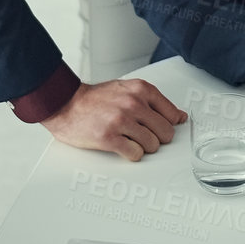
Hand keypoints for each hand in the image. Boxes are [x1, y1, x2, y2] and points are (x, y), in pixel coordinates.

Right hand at [41, 79, 186, 161]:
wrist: (65, 103)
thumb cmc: (95, 98)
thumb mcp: (127, 89)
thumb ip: (152, 101)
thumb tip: (179, 117)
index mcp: (140, 90)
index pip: (172, 114)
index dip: (168, 125)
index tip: (163, 128)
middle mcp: (133, 104)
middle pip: (165, 132)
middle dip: (157, 138)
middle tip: (143, 135)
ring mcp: (122, 121)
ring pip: (153, 145)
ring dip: (143, 147)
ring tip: (129, 139)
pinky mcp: (110, 138)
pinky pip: (136, 154)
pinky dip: (132, 154)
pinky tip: (123, 146)